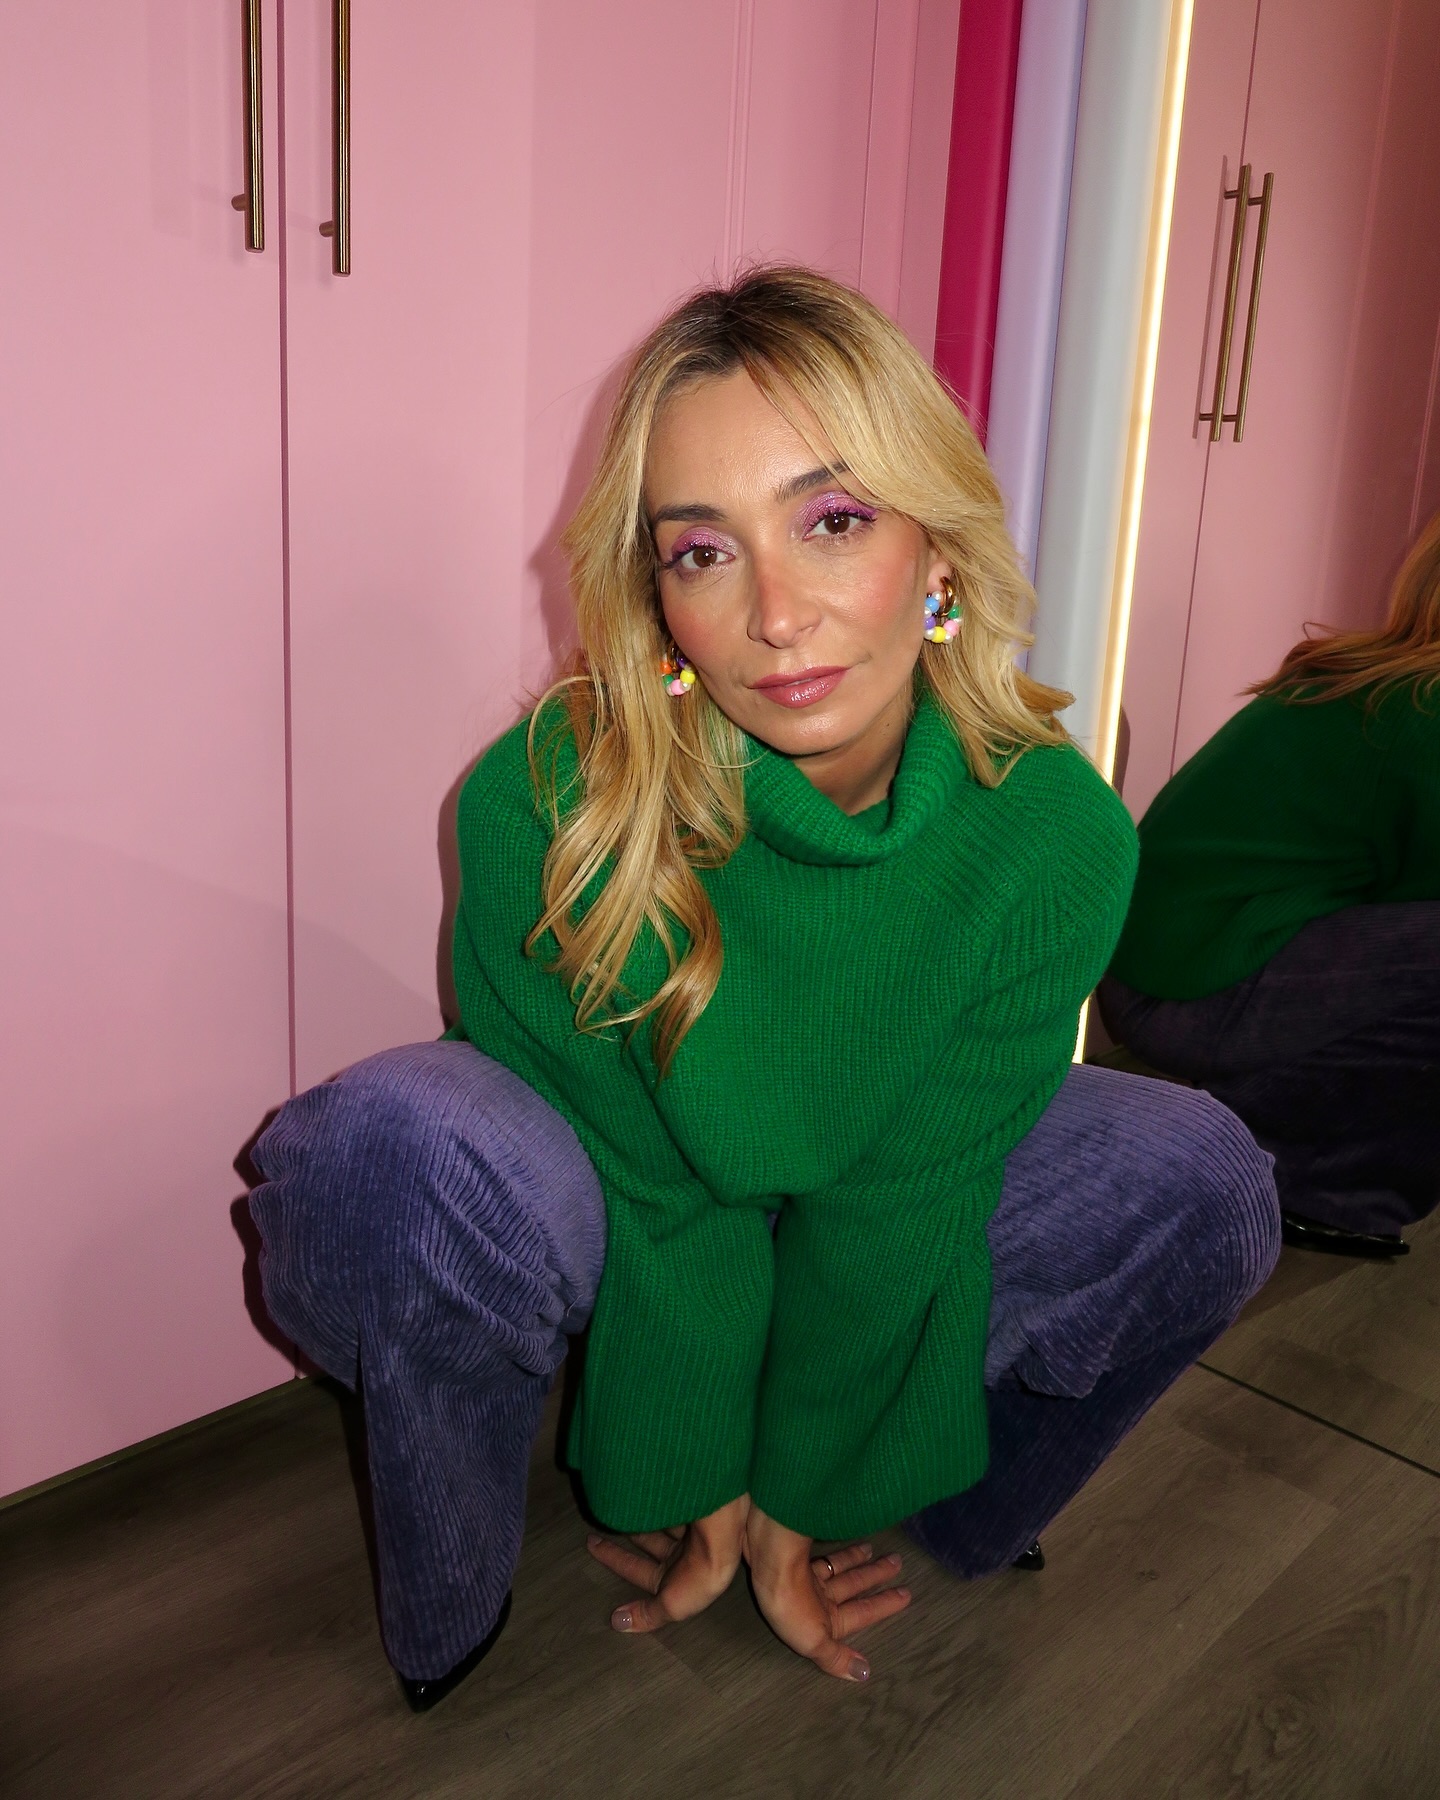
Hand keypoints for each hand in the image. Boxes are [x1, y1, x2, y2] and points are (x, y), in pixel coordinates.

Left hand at [587, 1493, 749, 1633]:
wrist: (720, 1543)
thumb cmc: (700, 1579)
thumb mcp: (670, 1606)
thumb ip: (647, 1616)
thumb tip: (619, 1623)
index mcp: (677, 1578)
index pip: (639, 1570)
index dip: (615, 1560)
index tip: (593, 1547)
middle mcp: (682, 1554)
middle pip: (647, 1543)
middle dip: (627, 1535)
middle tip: (604, 1520)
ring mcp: (686, 1529)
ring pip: (657, 1521)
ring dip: (639, 1517)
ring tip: (617, 1505)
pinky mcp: (688, 1508)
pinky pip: (666, 1506)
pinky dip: (653, 1503)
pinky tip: (638, 1495)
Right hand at [743, 1503, 910, 1681]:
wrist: (768, 1566)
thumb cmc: (792, 1606)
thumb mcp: (815, 1641)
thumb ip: (836, 1658)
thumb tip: (863, 1674)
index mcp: (825, 1622)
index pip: (863, 1612)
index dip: (886, 1605)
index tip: (908, 1595)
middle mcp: (818, 1601)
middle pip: (854, 1587)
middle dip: (875, 1576)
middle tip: (898, 1562)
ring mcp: (810, 1578)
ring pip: (842, 1569)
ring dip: (859, 1561)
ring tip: (878, 1550)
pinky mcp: (801, 1558)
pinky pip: (826, 1556)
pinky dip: (838, 1550)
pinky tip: (850, 1537)